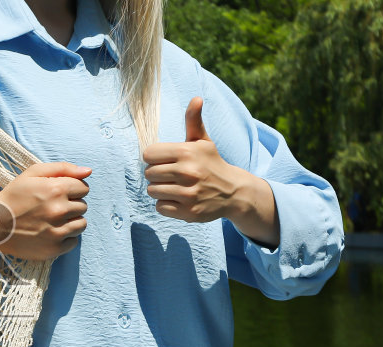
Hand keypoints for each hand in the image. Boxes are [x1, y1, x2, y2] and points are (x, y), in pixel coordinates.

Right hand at [0, 162, 89, 260]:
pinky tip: (50, 233)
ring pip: (82, 224)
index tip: (58, 193)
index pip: (83, 188)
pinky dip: (65, 238)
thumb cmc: (13, 196)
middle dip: (71, 205)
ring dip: (71, 221)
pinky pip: (74, 242)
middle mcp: (60, 210)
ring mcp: (58, 231)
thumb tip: (89, 171)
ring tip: (53, 220)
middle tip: (51, 207)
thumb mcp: (33, 173)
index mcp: (56, 189)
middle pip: (83, 206)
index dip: (72, 189)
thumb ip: (63, 168)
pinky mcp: (54, 249)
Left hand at [141, 97, 279, 247]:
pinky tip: (179, 199)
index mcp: (187, 152)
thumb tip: (196, 98)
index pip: (148, 154)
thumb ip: (194, 120)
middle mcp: (187, 173)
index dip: (155, 157)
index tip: (166, 160)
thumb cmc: (212, 163)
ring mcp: (188, 194)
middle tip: (172, 175)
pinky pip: (160, 207)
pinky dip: (166, 205)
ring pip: (152, 191)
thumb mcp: (203, 141)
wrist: (233, 192)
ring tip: (175, 186)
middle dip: (157, 174)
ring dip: (160, 190)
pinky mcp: (188, 212)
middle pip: (149, 174)